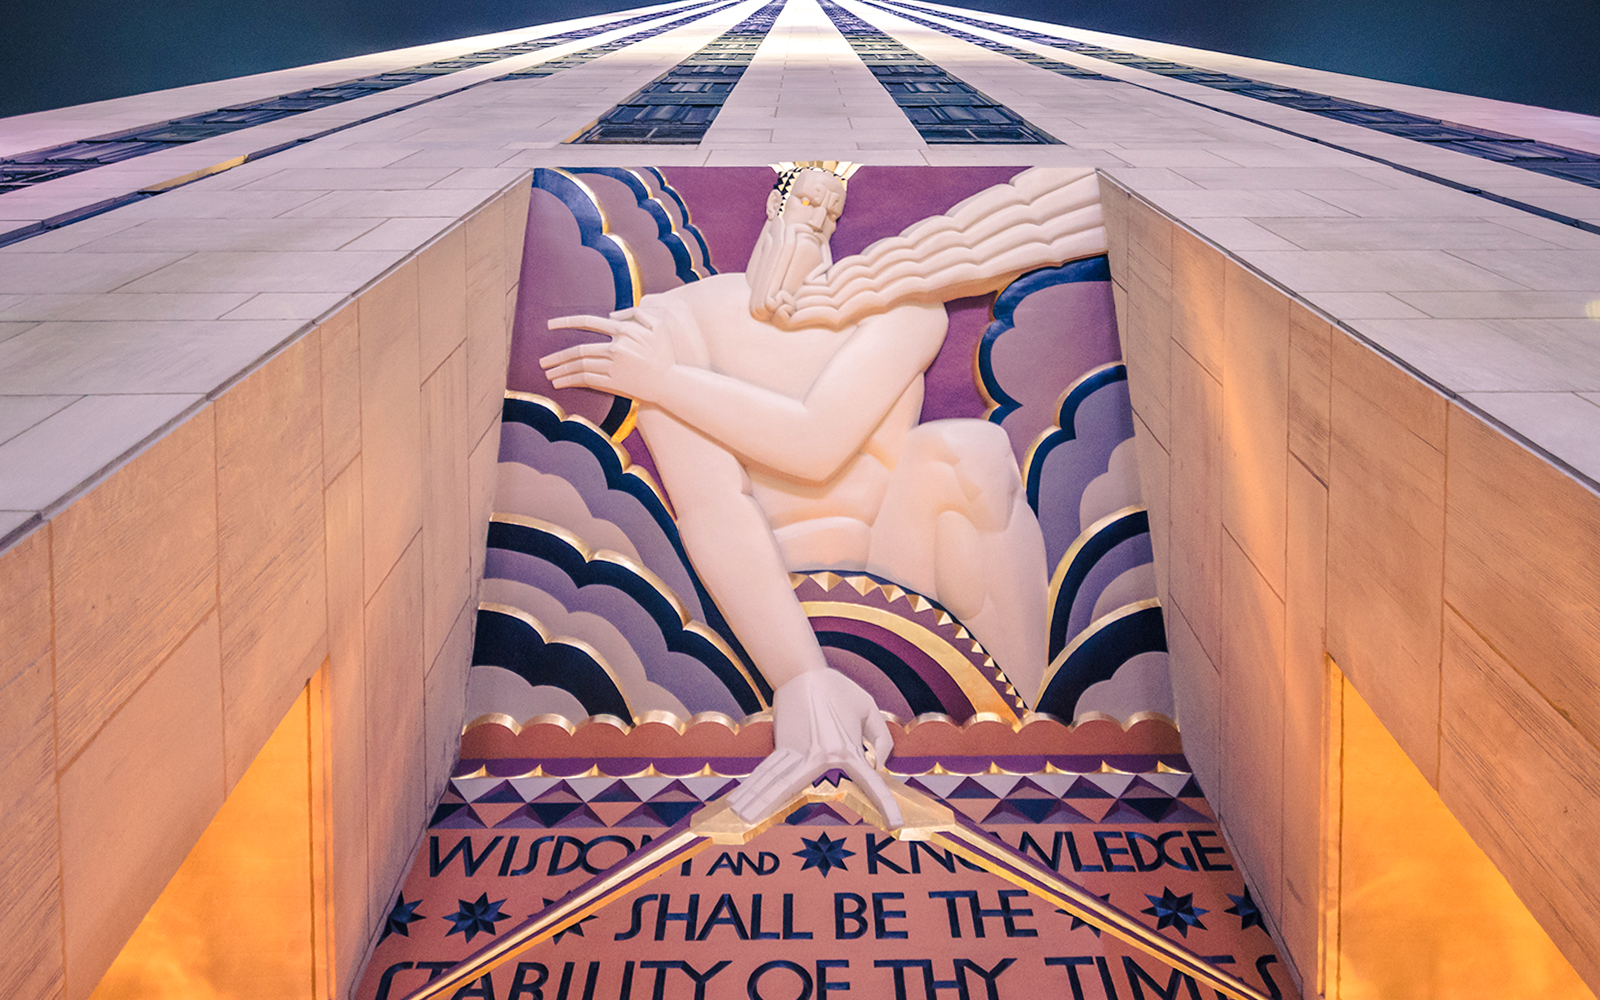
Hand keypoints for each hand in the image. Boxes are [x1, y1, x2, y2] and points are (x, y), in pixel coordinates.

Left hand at [542, 309, 676, 401]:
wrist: (671, 383)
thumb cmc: (665, 354)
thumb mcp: (658, 325)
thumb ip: (636, 312)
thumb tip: (611, 315)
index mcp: (625, 330)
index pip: (589, 322)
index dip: (567, 322)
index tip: (550, 325)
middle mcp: (616, 347)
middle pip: (578, 349)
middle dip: (557, 356)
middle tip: (542, 361)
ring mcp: (614, 366)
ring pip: (579, 365)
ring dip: (560, 370)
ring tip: (547, 374)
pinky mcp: (614, 383)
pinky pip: (587, 380)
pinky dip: (570, 381)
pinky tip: (560, 383)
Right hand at [729, 669, 903, 827]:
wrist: (801, 672)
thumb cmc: (837, 690)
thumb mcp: (869, 707)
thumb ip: (882, 738)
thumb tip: (879, 766)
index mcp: (849, 750)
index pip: (871, 784)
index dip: (886, 805)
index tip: (895, 825)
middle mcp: (823, 758)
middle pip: (812, 794)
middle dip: (819, 812)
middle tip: (803, 823)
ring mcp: (799, 754)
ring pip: (779, 785)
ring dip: (760, 802)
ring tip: (742, 815)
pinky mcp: (783, 748)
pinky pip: (771, 774)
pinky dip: (757, 788)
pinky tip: (742, 801)